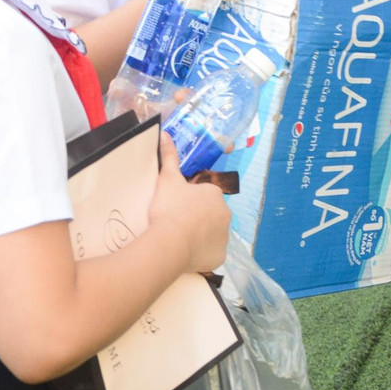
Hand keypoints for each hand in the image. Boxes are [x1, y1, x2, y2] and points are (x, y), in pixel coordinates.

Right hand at [149, 132, 231, 272]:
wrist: (170, 241)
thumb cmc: (170, 207)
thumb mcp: (167, 179)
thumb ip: (168, 157)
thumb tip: (165, 133)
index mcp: (214, 194)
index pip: (205, 197)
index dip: (190, 203)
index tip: (176, 209)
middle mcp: (225, 213)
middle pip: (210, 216)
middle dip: (198, 219)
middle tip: (176, 225)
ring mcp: (224, 236)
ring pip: (212, 235)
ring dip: (201, 237)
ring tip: (180, 241)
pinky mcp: (220, 255)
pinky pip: (211, 253)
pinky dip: (202, 254)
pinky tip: (187, 254)